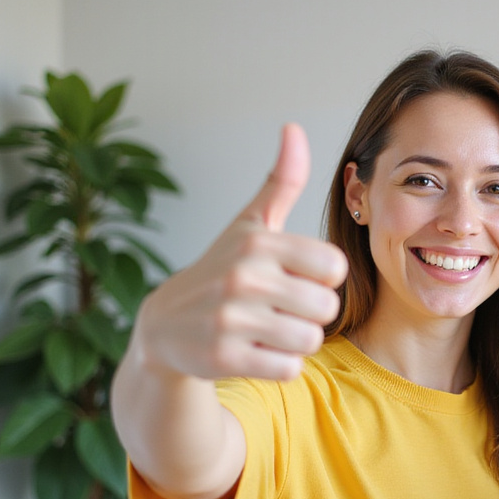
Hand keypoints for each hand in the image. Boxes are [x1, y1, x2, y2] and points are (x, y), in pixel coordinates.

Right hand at [135, 124, 348, 380]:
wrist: (163, 326)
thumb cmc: (222, 269)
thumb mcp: (249, 224)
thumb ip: (281, 182)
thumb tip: (293, 129)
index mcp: (258, 243)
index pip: (335, 266)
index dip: (323, 278)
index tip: (297, 278)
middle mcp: (243, 277)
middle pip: (326, 307)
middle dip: (311, 313)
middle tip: (281, 309)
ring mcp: (231, 319)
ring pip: (310, 340)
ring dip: (296, 341)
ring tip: (268, 330)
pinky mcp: (223, 358)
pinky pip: (289, 369)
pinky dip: (279, 365)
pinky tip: (256, 351)